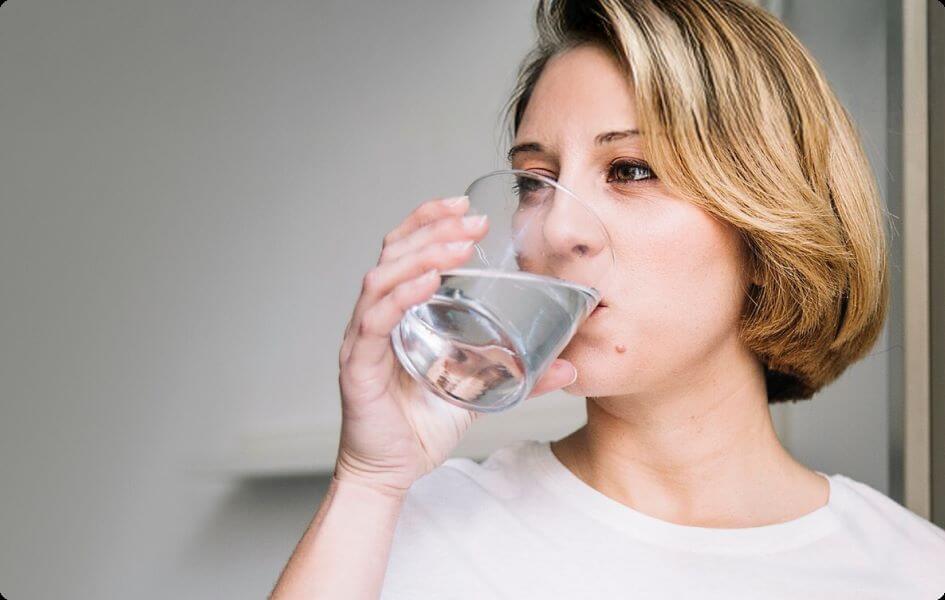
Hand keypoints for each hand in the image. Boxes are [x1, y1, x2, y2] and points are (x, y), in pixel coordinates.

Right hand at [333, 195, 578, 496]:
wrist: (392, 472)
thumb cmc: (423, 426)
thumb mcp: (481, 393)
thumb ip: (520, 377)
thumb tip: (570, 366)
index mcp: (401, 312)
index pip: (406, 250)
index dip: (430, 221)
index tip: (466, 206)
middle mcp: (378, 316)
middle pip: (393, 252)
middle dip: (433, 228)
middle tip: (473, 221)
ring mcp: (364, 338)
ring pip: (382, 277)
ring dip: (422, 254)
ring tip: (459, 245)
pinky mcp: (358, 365)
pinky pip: (374, 320)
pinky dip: (400, 295)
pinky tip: (428, 281)